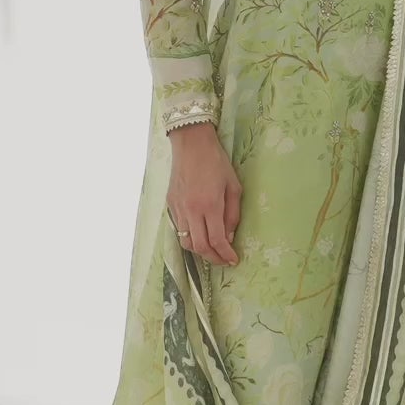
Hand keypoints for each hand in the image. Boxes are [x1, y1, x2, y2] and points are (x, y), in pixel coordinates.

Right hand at [166, 124, 241, 265]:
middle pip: (199, 247)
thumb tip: (229, 237)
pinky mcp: (170, 204)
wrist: (191, 144)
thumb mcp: (233, 186)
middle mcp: (191, 210)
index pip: (217, 240)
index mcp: (209, 205)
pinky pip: (179, 229)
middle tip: (224, 260)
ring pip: (186, 242)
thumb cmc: (216, 162)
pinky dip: (190, 237)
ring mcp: (178, 208)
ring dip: (200, 250)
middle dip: (213, 258)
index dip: (226, 254)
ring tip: (212, 250)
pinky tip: (200, 234)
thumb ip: (232, 214)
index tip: (234, 260)